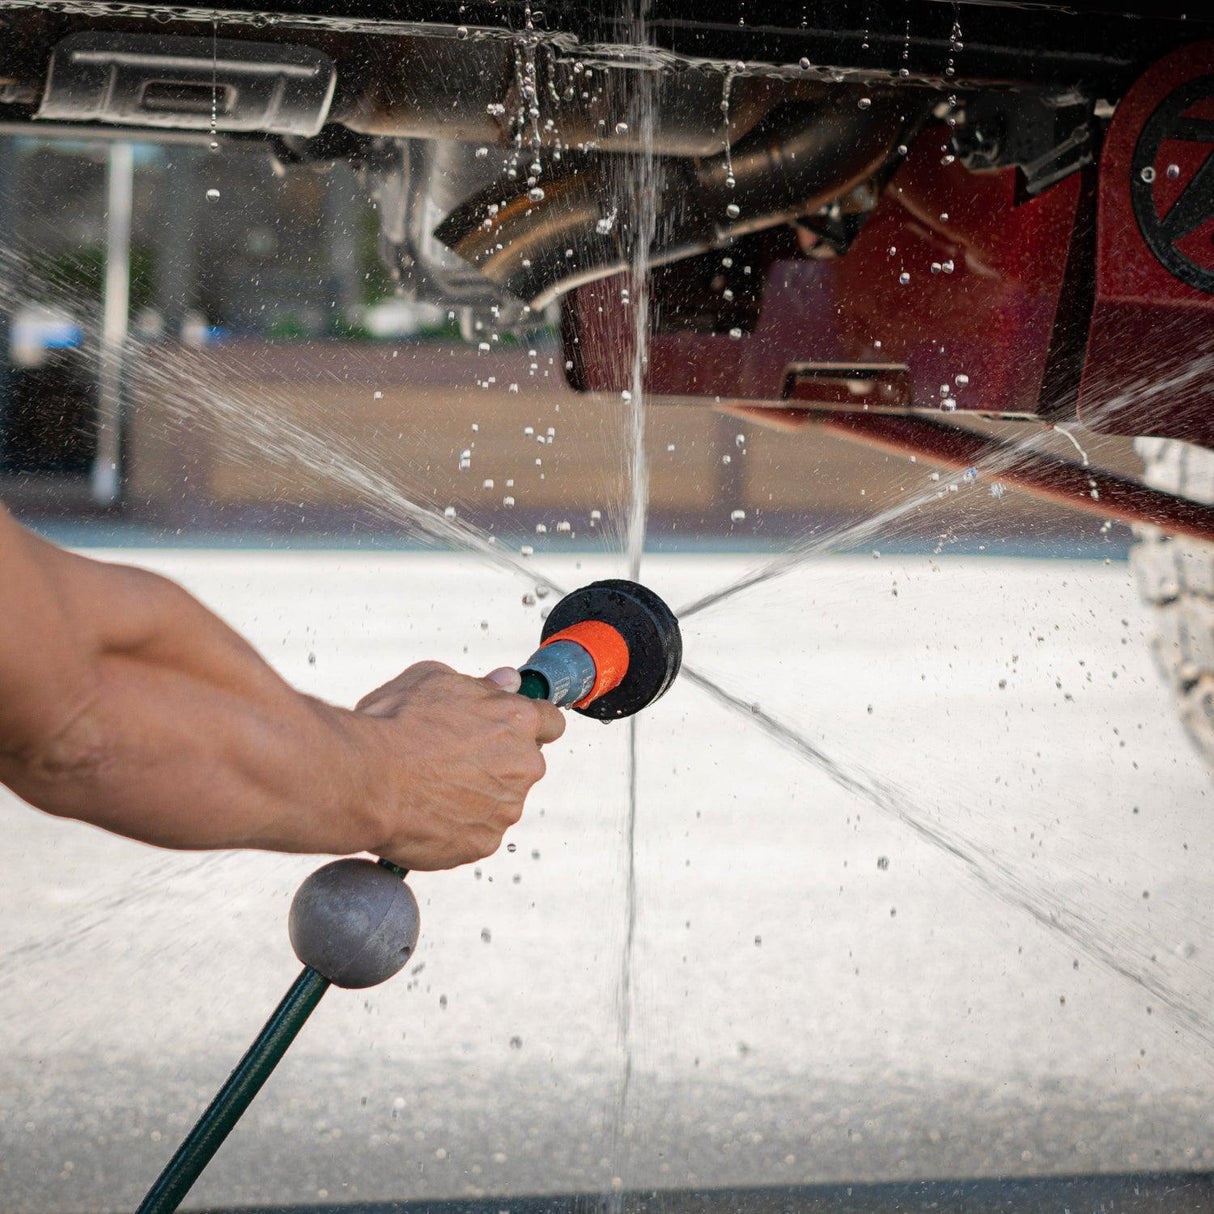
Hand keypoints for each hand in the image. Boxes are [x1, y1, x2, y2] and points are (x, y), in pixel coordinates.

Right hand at [354, 661, 564, 869]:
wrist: (366, 779)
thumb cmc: (395, 723)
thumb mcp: (434, 679)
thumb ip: (480, 684)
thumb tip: (506, 681)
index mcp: (518, 720)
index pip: (551, 722)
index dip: (530, 724)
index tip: (510, 729)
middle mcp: (524, 765)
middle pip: (524, 764)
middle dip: (499, 761)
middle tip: (453, 758)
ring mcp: (506, 808)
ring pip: (500, 801)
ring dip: (477, 795)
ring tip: (430, 786)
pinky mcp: (485, 843)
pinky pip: (477, 832)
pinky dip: (458, 825)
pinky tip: (426, 812)